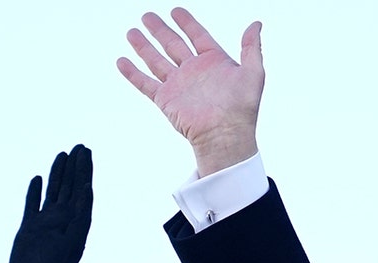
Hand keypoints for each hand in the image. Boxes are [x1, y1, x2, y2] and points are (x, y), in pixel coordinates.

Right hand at [6, 145, 93, 262]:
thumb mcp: (71, 238)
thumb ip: (79, 215)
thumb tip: (87, 189)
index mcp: (76, 221)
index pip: (83, 189)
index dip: (85, 170)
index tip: (86, 153)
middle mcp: (63, 219)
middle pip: (70, 186)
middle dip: (76, 167)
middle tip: (80, 147)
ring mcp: (46, 222)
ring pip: (53, 191)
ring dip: (58, 174)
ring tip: (62, 155)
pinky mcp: (29, 227)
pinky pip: (33, 204)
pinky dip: (35, 191)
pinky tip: (38, 179)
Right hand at [117, 8, 263, 176]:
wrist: (225, 135)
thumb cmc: (242, 108)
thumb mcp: (253, 73)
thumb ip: (251, 47)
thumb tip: (256, 24)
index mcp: (214, 62)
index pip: (198, 36)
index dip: (187, 23)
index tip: (175, 10)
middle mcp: (194, 71)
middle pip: (173, 44)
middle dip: (159, 30)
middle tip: (148, 16)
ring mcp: (179, 85)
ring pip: (156, 60)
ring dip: (143, 47)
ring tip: (132, 32)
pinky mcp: (166, 99)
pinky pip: (145, 83)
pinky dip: (132, 73)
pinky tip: (122, 61)